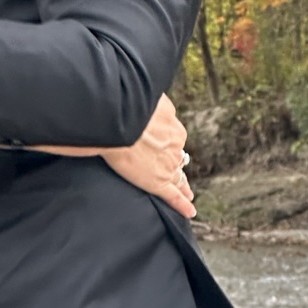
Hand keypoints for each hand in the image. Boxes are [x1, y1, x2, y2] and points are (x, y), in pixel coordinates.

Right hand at [99, 94, 195, 218]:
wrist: (118, 121)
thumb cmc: (128, 106)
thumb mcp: (150, 96)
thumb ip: (156, 103)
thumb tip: (156, 99)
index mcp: (173, 127)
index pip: (173, 135)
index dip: (167, 138)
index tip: (162, 140)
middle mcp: (175, 146)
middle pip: (177, 155)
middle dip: (173, 159)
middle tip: (167, 163)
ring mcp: (168, 166)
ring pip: (179, 176)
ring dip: (182, 183)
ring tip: (187, 192)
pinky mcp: (159, 183)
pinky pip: (174, 196)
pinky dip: (183, 205)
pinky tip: (190, 211)